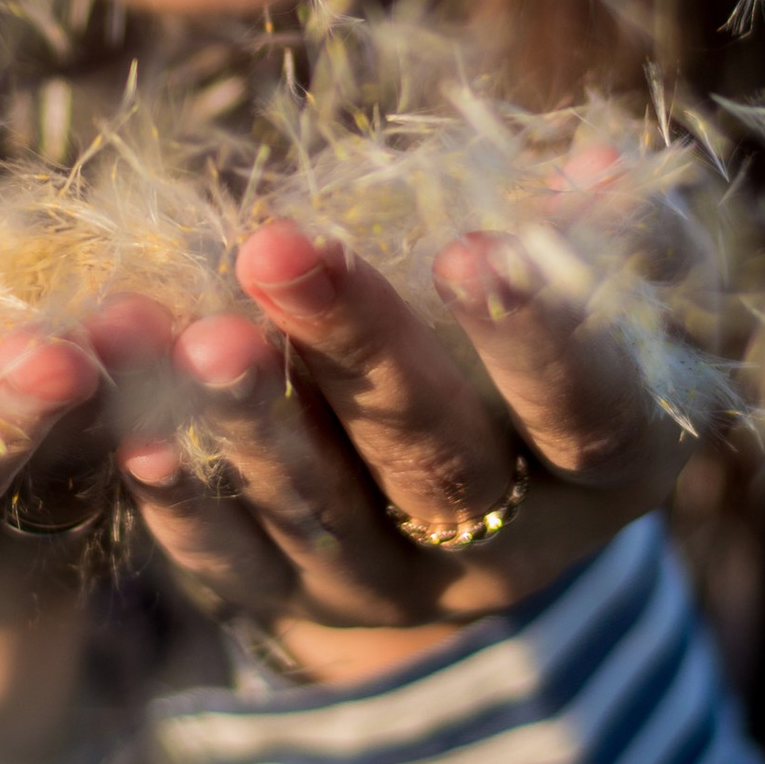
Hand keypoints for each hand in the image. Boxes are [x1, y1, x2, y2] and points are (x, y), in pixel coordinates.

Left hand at [109, 185, 694, 685]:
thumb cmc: (567, 357)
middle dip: (350, 347)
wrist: (489, 510)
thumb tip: (599, 165)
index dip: (534, 340)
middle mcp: (503, 548)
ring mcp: (391, 585)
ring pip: (317, 508)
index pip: (581, 412)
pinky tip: (137, 431)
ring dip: (245, 417)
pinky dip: (183, 500)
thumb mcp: (627, 307)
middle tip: (275, 247)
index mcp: (607, 473)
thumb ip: (614, 241)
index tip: (470, 248)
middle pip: (429, 456)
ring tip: (190, 330)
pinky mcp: (289, 598)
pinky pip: (231, 558)